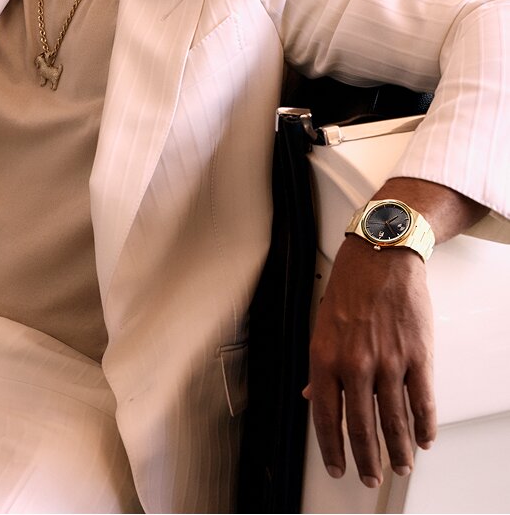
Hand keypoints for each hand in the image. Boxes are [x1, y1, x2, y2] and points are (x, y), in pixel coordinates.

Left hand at [304, 234, 435, 486]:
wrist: (382, 256)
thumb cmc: (350, 286)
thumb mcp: (322, 325)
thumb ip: (319, 366)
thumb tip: (309, 395)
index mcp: (325, 357)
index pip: (325, 417)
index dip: (331, 449)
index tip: (337, 467)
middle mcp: (355, 364)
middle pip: (361, 427)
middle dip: (367, 459)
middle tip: (371, 476)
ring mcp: (388, 362)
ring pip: (394, 421)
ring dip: (398, 450)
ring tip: (400, 466)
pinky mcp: (418, 356)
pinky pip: (422, 402)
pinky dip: (424, 427)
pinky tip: (423, 440)